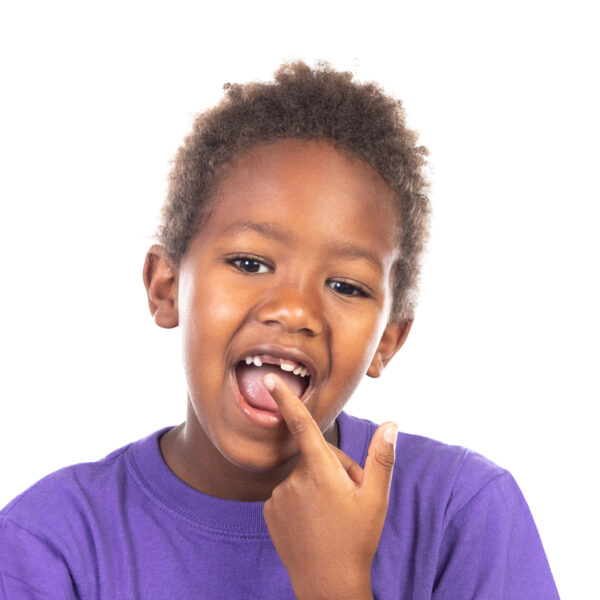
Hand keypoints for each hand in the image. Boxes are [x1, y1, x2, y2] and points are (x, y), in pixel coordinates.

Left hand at [262, 373, 397, 599]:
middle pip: (316, 456)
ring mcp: (279, 496)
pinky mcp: (269, 511)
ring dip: (318, 485)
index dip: (286, 400)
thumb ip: (381, 458)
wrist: (327, 585)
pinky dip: (301, 499)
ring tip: (333, 514)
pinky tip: (314, 521)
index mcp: (320, 471)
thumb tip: (391, 424)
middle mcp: (294, 479)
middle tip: (351, 496)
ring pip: (303, 476)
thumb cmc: (356, 540)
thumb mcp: (376, 499)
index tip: (270, 380)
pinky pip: (288, 492)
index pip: (302, 426)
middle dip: (334, 467)